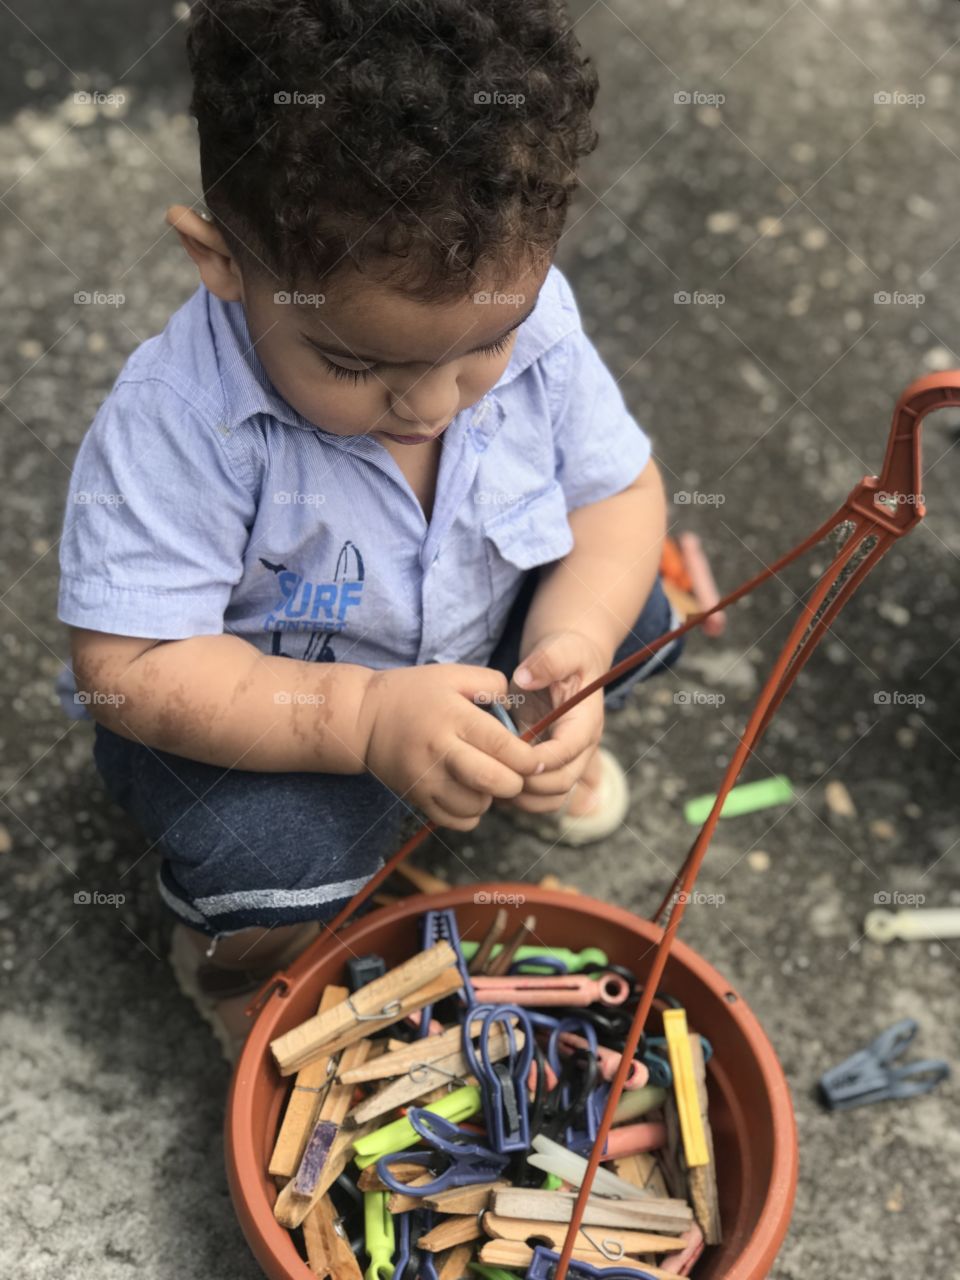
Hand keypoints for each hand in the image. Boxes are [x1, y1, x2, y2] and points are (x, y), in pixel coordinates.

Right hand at [358, 663, 545, 830]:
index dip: (528, 759)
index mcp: (453, 717)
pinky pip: (456, 821)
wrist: (363, 718)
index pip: (501, 746)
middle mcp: (440, 751)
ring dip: (492, 797)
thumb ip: (491, 683)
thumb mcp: (452, 675)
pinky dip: (471, 813)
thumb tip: (519, 706)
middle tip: (515, 772)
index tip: (536, 760)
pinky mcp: (416, 798)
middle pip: (492, 781)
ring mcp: (426, 779)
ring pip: (476, 806)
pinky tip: (469, 793)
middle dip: (515, 782)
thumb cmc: (413, 693)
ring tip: (487, 779)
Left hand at [496, 630, 609, 814]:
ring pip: (554, 797)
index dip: (541, 758)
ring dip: (526, 798)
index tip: (511, 752)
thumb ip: (547, 661)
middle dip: (529, 783)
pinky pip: (543, 796)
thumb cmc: (565, 652)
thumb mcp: (560, 647)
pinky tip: (497, 783)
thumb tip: (525, 679)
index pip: (568, 750)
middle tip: (495, 771)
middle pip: (563, 782)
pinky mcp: (552, 764)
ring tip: (494, 784)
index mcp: (586, 720)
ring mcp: (568, 759)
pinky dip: (523, 798)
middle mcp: (582, 746)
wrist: (566, 660)